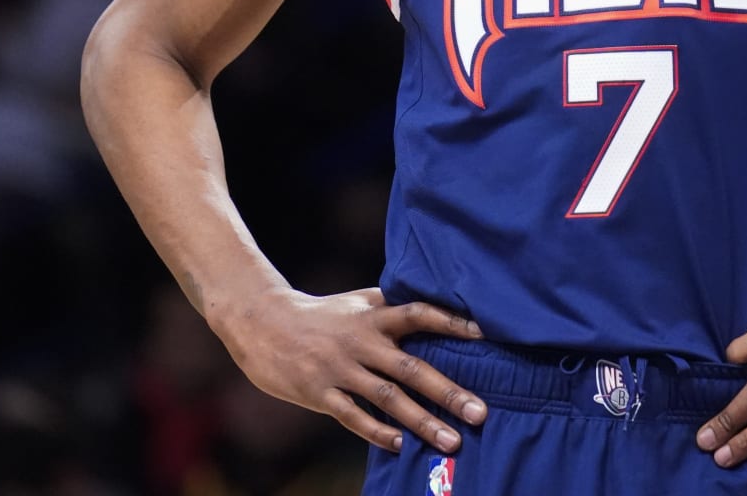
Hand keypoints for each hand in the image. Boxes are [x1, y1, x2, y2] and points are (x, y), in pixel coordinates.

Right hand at [213, 286, 488, 453]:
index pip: (418, 314)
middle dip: (448, 392)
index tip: (484, 333)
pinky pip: (353, 416)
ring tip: (452, 441)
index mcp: (373, 316)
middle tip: (480, 413)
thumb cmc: (321, 314)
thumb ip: (393, 306)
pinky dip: (377, 431)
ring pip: (387, 398)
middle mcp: (361, 342)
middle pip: (411, 368)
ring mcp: (340, 369)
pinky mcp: (319, 393)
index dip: (450, 321)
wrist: (262, 323)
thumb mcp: (358, 302)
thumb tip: (436, 303)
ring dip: (422, 422)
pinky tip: (401, 445)